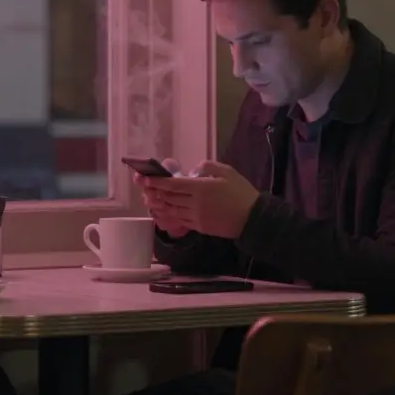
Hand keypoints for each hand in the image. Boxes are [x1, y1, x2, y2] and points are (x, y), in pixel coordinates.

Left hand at [142, 160, 259, 239]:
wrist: (253, 218)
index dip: (156, 181)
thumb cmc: (241, 192)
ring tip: (148, 197)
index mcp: (201, 187)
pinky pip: (179, 219)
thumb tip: (193, 170)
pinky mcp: (199, 227)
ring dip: (159, 203)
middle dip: (153, 191)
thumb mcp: (227, 172)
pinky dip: (168, 214)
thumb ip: (207, 167)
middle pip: (168, 197)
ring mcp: (196, 217)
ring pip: (171, 209)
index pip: (173, 184)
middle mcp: (195, 203)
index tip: (144, 178)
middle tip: (142, 186)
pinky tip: (163, 210)